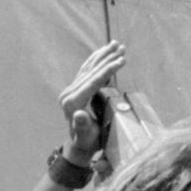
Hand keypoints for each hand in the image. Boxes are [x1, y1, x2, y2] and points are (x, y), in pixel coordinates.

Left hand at [57, 40, 125, 164]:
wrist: (79, 145)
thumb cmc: (88, 142)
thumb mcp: (87, 136)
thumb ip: (82, 125)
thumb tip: (79, 114)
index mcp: (72, 102)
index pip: (92, 81)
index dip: (108, 69)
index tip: (122, 59)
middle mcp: (68, 93)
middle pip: (91, 71)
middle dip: (107, 58)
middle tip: (122, 47)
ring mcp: (70, 90)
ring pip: (88, 68)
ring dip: (102, 55)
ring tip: (115, 44)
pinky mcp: (73, 89)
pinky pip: (85, 70)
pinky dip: (95, 60)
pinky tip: (103, 52)